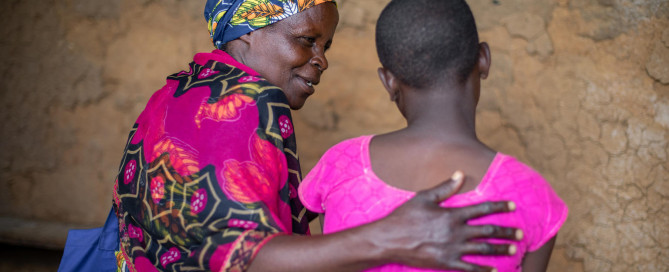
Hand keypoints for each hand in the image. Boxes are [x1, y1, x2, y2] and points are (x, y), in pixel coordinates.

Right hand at [367, 171, 519, 271]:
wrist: (388, 240)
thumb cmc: (404, 217)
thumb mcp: (423, 197)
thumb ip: (445, 187)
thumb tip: (460, 174)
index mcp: (452, 214)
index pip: (482, 209)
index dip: (499, 206)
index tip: (513, 206)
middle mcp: (455, 232)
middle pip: (488, 231)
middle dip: (506, 232)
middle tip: (520, 233)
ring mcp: (451, 249)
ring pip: (482, 249)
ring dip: (500, 249)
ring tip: (513, 250)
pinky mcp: (445, 262)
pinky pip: (469, 268)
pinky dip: (483, 270)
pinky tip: (494, 271)